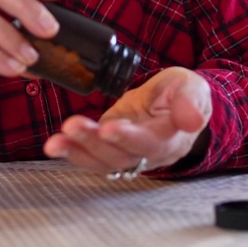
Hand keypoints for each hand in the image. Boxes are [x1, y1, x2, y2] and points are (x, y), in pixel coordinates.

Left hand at [43, 67, 212, 175]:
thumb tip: (192, 120)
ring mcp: (128, 153)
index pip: (150, 143)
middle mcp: (148, 153)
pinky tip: (55, 145)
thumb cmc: (181, 93)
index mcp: (171, 138)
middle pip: (121, 155)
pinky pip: (92, 157)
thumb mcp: (192, 86)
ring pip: (103, 160)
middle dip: (94, 143)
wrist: (173, 102)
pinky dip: (73, 152)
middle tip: (72, 126)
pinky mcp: (110, 148)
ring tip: (55, 142)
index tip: (109, 127)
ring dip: (78, 150)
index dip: (128, 137)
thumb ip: (191, 100)